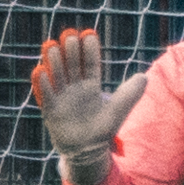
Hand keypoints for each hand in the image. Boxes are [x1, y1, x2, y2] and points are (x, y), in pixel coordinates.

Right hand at [29, 28, 147, 184]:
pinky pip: (45, 95)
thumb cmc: (103, 128)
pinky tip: (39, 70)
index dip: (90, 50)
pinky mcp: (51, 110)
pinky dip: (42, 84)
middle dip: (70, 50)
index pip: (90, 64)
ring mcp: (62, 98)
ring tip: (51, 45)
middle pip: (72, 66)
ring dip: (54, 61)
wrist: (87, 150)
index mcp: (91, 85)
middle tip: (69, 33)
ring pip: (57, 76)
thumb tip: (144, 76)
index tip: (89, 34)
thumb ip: (130, 93)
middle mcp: (75, 88)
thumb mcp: (119, 109)